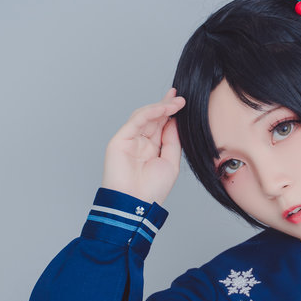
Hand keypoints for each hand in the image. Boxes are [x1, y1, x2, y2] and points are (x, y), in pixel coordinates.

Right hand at [102, 87, 185, 205]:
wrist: (137, 204)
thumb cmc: (152, 190)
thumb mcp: (171, 163)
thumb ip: (172, 141)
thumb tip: (175, 122)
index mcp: (152, 149)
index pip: (160, 125)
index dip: (169, 112)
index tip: (181, 102)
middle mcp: (140, 143)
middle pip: (152, 118)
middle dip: (165, 105)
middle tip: (179, 97)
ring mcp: (129, 140)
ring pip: (144, 117)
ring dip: (160, 107)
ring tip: (176, 102)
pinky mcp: (119, 140)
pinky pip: (136, 121)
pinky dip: (150, 113)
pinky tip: (164, 108)